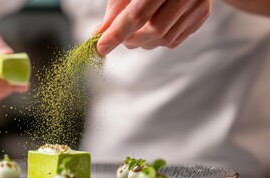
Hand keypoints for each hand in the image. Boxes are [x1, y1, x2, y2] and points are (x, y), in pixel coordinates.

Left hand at [95, 0, 211, 54]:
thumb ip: (116, 9)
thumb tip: (100, 34)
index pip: (137, 15)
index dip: (117, 34)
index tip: (101, 47)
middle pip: (154, 30)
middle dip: (131, 39)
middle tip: (120, 38)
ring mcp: (197, 5)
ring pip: (165, 39)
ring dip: (143, 42)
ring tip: (134, 33)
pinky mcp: (202, 15)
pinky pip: (174, 40)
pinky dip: (157, 40)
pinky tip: (151, 29)